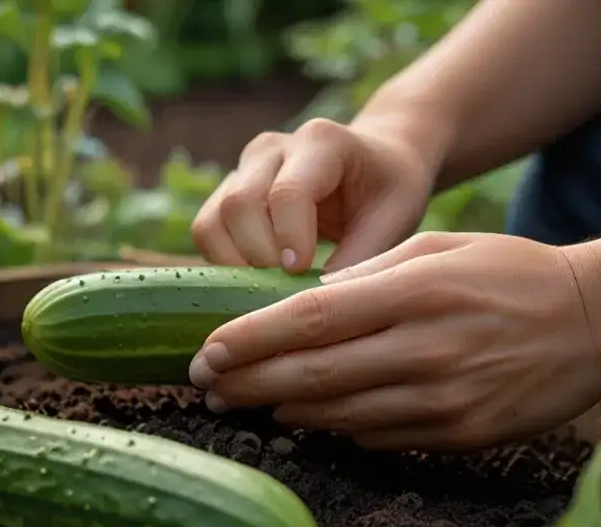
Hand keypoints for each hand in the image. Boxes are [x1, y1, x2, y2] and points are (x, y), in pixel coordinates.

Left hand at [187, 232, 600, 451]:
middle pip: (311, 376)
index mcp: (415, 291)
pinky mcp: (460, 436)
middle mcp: (425, 350)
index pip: (309, 320)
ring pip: (337, 416)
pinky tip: (310, 417)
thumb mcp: (438, 246)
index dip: (249, 340)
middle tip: (206, 387)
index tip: (207, 350)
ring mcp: (443, 401)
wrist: (597, 321)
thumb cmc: (508, 272)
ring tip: (245, 401)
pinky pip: (377, 438)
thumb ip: (366, 274)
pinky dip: (336, 428)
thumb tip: (296, 307)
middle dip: (247, 384)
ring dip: (282, 410)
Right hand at [190, 118, 435, 273]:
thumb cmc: (388, 190)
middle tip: (288, 288)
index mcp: (321, 142)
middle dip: (258, 258)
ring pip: (211, 221)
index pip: (288, 192)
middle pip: (239, 205)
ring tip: (272, 287)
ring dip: (235, 265)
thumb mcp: (393, 221)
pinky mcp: (228, 191)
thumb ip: (358, 260)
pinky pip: (207, 232)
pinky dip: (224, 263)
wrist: (376, 162)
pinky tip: (259, 279)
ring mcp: (244, 168)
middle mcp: (272, 148)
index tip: (302, 273)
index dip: (290, 239)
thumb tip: (315, 311)